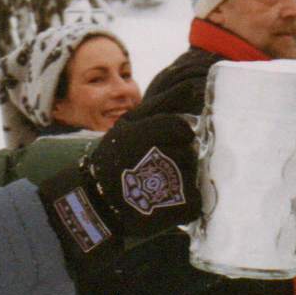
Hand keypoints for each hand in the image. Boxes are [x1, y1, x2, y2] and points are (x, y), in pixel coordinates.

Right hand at [38, 113, 201, 269]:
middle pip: (188, 151)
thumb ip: (161, 104)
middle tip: (150, 167)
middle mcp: (169, 156)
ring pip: (191, 173)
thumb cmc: (114, 158)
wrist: (100, 203)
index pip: (183, 129)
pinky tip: (163, 201)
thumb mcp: (129, 124)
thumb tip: (189, 87)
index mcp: (154, 133)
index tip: (156, 146)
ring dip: (177, 178)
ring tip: (153, 185)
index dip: (174, 135)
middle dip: (174, 156)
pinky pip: (195, 198)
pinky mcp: (187, 206)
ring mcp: (179, 183)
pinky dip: (183, 201)